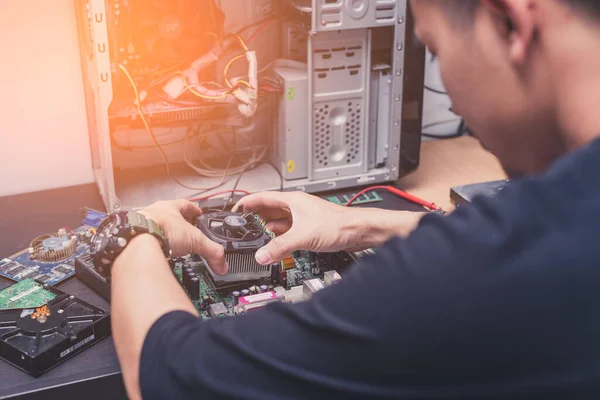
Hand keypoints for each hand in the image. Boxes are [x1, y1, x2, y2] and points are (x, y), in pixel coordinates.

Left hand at [139, 200, 226, 274]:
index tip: (198, 213)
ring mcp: (141, 223)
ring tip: (169, 244)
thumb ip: (212, 251)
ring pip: (154, 225)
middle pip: (168, 215)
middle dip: (177, 223)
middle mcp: (153, 212)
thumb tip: (222, 262)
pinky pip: (143, 239)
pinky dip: (150, 244)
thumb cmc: (160, 230)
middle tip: (184, 231)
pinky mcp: (132, 236)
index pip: (185, 204)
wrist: (137, 240)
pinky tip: (155, 252)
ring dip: (162, 233)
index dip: (193, 209)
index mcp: (169, 207)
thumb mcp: (195, 240)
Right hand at [233, 191, 358, 264]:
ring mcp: (303, 217)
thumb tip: (262, 255)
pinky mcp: (309, 228)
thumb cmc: (338, 225)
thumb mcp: (303, 236)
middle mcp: (297, 206)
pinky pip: (289, 230)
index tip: (235, 210)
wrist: (358, 231)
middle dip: (256, 218)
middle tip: (243, 227)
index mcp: (292, 200)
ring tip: (257, 237)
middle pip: (269, 209)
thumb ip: (280, 246)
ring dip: (268, 229)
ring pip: (279, 221)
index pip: (262, 197)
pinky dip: (280, 236)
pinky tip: (277, 244)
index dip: (247, 203)